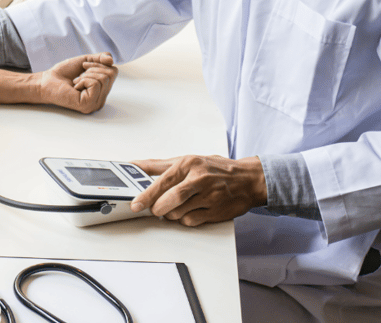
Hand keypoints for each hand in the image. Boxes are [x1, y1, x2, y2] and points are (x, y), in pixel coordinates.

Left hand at [38, 52, 117, 113]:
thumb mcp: (86, 61)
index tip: (84, 67)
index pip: (114, 71)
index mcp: (102, 90)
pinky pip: (95, 84)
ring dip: (86, 75)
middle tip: (79, 75)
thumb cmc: (64, 73)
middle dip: (93, 68)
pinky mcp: (88, 105)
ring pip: (104, 79)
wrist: (47, 81)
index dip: (99, 64)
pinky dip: (83, 80)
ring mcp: (95, 104)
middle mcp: (101, 99)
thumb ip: (100, 59)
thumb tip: (111, 59)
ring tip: (76, 82)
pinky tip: (75, 87)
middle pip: (111, 74)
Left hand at [129, 155, 266, 225]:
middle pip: (171, 200)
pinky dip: (184, 219)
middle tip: (156, 208)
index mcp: (189, 164)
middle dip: (158, 208)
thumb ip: (157, 165)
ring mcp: (210, 197)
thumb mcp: (186, 160)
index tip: (135, 204)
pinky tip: (189, 210)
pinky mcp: (216, 212)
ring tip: (175, 206)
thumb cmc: (214, 169)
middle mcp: (200, 179)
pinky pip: (190, 221)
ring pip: (178, 213)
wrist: (247, 179)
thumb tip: (133, 165)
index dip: (147, 195)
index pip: (163, 181)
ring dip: (170, 214)